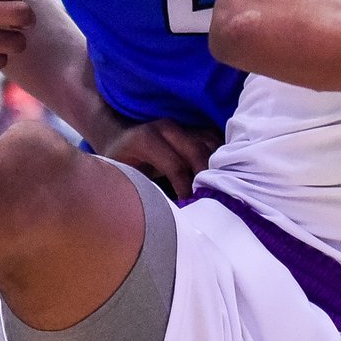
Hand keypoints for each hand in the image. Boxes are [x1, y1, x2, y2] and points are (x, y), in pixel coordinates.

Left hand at [95, 118, 221, 201]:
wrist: (119, 137)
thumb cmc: (120, 163)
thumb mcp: (122, 177)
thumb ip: (140, 191)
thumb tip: (162, 215)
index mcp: (146, 139)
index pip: (175, 166)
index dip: (186, 188)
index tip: (191, 205)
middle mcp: (166, 128)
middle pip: (197, 151)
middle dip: (207, 177)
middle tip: (211, 199)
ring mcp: (182, 125)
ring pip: (210, 142)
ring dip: (217, 165)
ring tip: (218, 187)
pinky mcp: (193, 127)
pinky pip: (214, 140)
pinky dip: (220, 156)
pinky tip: (221, 174)